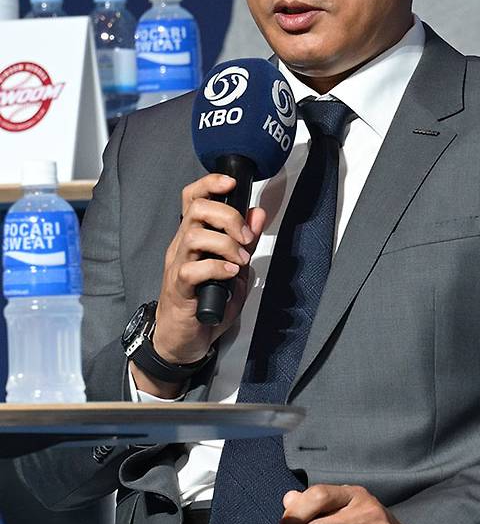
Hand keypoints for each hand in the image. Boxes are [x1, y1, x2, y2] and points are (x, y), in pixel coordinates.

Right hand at [131, 173, 265, 395]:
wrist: (183, 340)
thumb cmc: (206, 303)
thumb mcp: (234, 268)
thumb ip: (245, 242)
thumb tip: (258, 214)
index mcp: (193, 236)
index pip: (192, 197)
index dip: (210, 183)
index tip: (231, 183)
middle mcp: (182, 246)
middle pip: (196, 209)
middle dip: (227, 216)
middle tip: (246, 236)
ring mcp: (177, 266)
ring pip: (194, 235)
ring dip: (224, 243)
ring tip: (240, 260)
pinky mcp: (178, 289)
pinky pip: (192, 269)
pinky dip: (216, 267)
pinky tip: (230, 274)